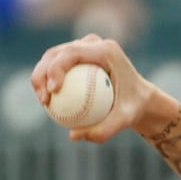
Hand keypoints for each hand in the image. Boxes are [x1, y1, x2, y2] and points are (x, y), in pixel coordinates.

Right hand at [30, 34, 155, 142]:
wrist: (140, 97)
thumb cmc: (133, 108)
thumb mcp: (124, 120)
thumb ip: (103, 130)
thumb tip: (72, 136)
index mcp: (106, 50)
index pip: (72, 53)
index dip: (55, 68)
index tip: (52, 92)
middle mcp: (94, 43)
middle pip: (57, 53)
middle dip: (42, 74)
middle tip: (44, 100)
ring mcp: (85, 47)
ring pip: (52, 58)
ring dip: (40, 77)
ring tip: (44, 102)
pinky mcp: (79, 55)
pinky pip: (57, 66)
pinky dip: (48, 81)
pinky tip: (47, 102)